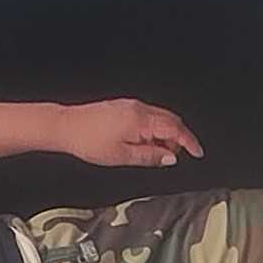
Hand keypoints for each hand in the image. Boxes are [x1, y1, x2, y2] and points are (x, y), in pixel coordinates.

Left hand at [56, 99, 203, 169]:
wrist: (65, 126)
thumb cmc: (89, 142)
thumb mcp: (122, 156)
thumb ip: (150, 156)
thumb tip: (170, 158)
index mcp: (141, 119)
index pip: (175, 128)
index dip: (189, 142)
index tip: (197, 153)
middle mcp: (138, 108)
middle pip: (170, 120)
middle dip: (178, 138)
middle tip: (175, 157)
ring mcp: (130, 105)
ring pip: (159, 118)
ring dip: (165, 134)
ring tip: (157, 153)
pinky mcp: (122, 106)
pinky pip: (147, 116)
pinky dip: (153, 129)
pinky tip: (144, 143)